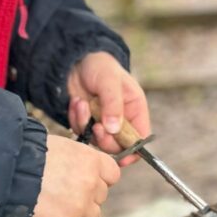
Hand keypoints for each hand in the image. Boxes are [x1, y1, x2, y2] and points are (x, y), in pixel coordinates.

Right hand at [29, 135, 119, 216]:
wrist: (7, 172)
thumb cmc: (28, 155)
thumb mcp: (62, 147)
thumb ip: (79, 162)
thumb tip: (84, 171)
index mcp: (92, 161)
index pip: (112, 175)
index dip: (99, 178)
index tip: (87, 180)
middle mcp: (91, 183)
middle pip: (100, 196)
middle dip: (85, 196)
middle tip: (62, 192)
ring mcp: (81, 205)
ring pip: (91, 215)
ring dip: (77, 212)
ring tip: (53, 203)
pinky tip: (44, 211)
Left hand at [67, 52, 149, 166]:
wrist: (75, 60)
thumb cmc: (100, 66)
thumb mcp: (109, 81)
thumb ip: (113, 104)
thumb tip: (114, 129)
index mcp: (135, 109)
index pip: (140, 138)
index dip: (134, 150)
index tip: (122, 156)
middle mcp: (121, 119)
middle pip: (118, 145)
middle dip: (104, 138)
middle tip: (95, 126)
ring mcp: (103, 122)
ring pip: (97, 140)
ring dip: (86, 124)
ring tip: (81, 103)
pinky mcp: (86, 122)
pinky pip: (82, 131)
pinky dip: (76, 119)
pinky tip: (76, 102)